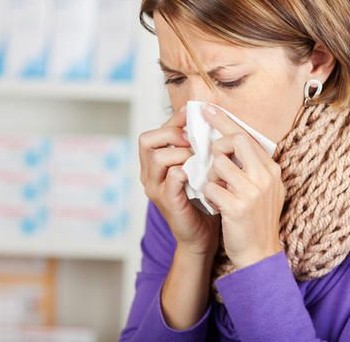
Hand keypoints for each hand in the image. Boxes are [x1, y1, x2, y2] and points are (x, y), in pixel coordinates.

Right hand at [138, 106, 219, 256]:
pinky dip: (183, 171)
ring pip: (158, 157)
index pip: (152, 133)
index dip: (171, 121)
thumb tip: (201, 116)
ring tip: (198, 158)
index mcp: (153, 165)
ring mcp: (156, 189)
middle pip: (147, 141)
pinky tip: (195, 173)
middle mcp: (149, 175)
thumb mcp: (194, 167)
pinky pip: (171, 179)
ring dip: (181, 152)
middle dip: (173, 134)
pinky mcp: (168, 202)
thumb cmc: (200, 197)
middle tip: (193, 140)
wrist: (201, 235)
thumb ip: (192, 146)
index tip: (190, 114)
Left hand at [201, 104, 285, 268]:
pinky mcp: (237, 207)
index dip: (224, 121)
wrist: (259, 255)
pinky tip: (216, 205)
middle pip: (235, 140)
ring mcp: (252, 192)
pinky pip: (210, 187)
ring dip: (211, 176)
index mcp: (271, 170)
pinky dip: (208, 194)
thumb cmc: (257, 220)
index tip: (207, 109)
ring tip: (218, 191)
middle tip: (211, 156)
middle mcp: (265, 177)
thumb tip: (231, 140)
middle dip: (217, 145)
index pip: (246, 136)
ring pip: (218, 164)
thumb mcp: (264, 189)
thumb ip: (252, 166)